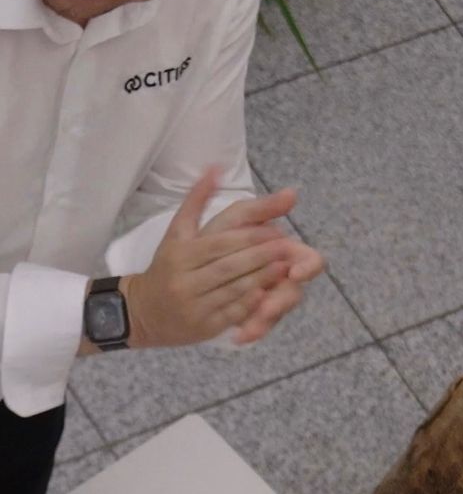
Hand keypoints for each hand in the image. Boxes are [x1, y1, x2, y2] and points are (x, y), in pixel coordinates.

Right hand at [125, 168, 324, 348]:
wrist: (142, 311)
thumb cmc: (167, 266)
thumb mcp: (177, 232)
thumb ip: (197, 200)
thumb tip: (216, 167)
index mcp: (180, 254)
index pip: (221, 243)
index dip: (251, 238)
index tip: (277, 231)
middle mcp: (186, 279)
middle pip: (231, 266)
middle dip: (262, 257)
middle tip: (288, 247)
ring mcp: (194, 305)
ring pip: (234, 290)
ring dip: (263, 279)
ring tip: (287, 267)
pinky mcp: (203, 326)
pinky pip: (232, 314)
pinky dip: (252, 304)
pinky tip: (270, 294)